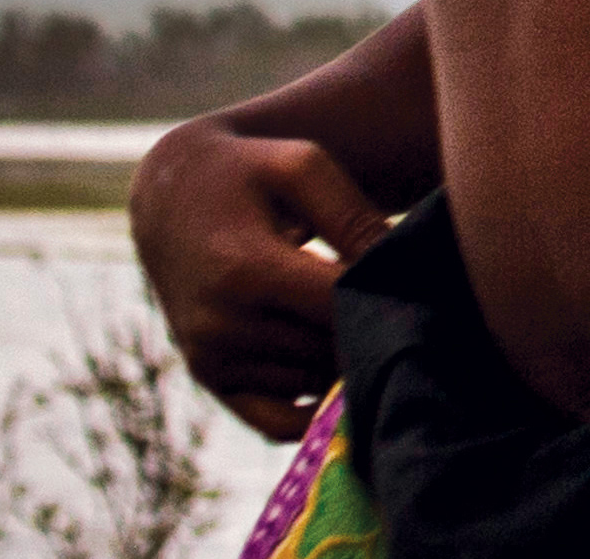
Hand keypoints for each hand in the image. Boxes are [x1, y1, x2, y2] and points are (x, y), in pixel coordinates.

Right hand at [126, 118, 388, 438]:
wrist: (169, 200)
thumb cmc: (248, 173)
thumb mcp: (302, 167)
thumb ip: (354, 216)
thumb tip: (400, 265)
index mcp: (247, 270)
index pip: (340, 308)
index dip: (387, 300)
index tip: (421, 286)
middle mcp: (223, 324)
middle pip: (330, 350)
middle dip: (375, 333)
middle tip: (413, 314)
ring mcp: (213, 358)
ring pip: (313, 385)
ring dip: (349, 365)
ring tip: (378, 330)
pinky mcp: (211, 378)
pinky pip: (276, 422)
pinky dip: (316, 414)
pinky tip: (346, 380)